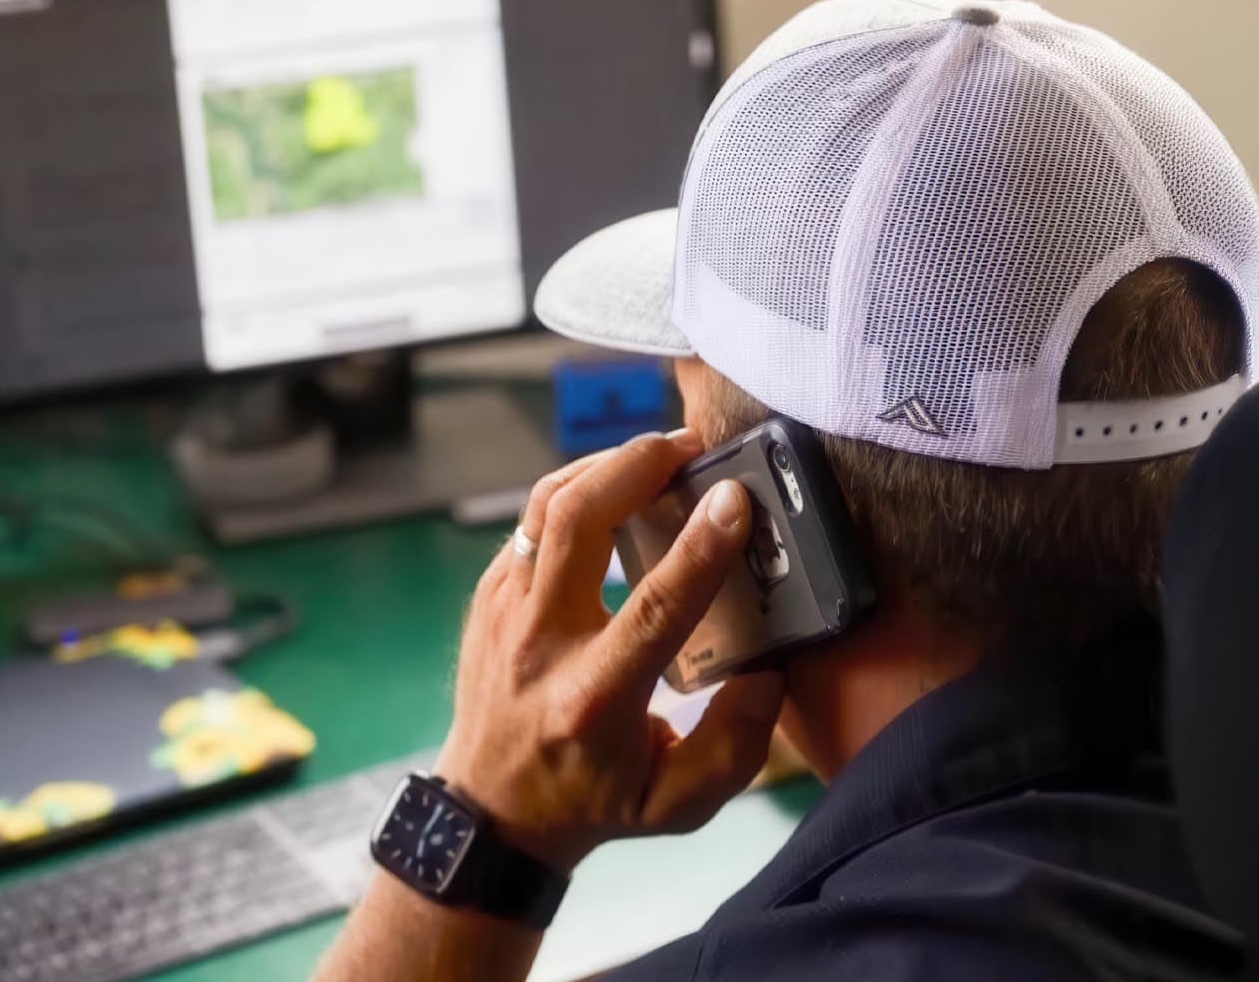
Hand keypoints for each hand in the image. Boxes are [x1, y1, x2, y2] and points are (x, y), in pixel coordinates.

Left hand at [433, 430, 785, 872]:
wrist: (488, 811)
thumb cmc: (589, 803)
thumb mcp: (676, 803)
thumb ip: (735, 745)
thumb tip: (770, 671)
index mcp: (592, 697)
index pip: (651, 607)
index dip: (698, 549)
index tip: (735, 500)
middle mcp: (539, 644)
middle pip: (576, 521)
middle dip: (634, 465)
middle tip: (688, 447)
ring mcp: (502, 613)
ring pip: (545, 506)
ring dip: (603, 466)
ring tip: (657, 455)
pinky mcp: (488, 596)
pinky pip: (531, 523)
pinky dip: (575, 494)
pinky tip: (614, 490)